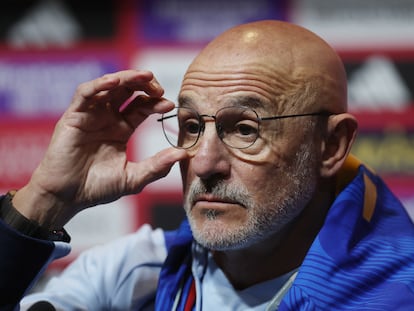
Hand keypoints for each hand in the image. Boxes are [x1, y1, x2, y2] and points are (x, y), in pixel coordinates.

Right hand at [13, 70, 187, 228]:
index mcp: (122, 129)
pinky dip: (99, 85)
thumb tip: (183, 154)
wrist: (68, 198)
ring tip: (145, 76)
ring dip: (126, 78)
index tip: (170, 104)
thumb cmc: (98, 188)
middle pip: (127, 91)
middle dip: (144, 85)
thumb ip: (157, 166)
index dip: (155, 103)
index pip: (141, 107)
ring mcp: (90, 115)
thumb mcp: (133, 178)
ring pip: (109, 86)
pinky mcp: (73, 116)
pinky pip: (85, 94)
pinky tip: (115, 82)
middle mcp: (107, 118)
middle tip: (159, 88)